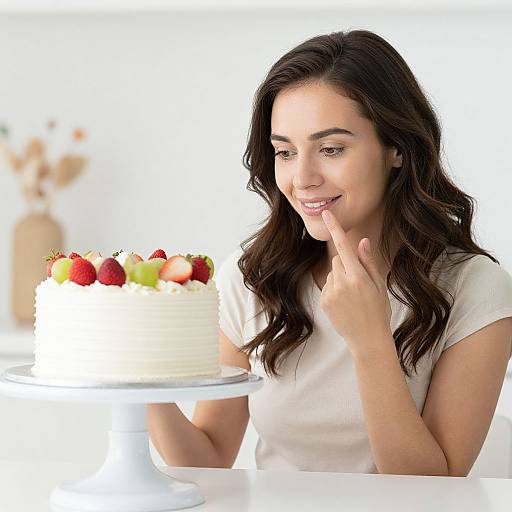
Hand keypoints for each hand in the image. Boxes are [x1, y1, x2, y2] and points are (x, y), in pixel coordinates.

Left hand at [319, 209, 392, 356]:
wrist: (367, 339)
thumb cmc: (378, 310)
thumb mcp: (379, 284)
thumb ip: (368, 261)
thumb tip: (361, 241)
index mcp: (358, 277)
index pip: (344, 246)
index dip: (335, 228)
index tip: (326, 214)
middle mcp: (342, 283)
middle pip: (338, 259)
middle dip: (347, 264)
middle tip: (359, 281)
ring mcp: (330, 293)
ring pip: (332, 272)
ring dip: (340, 277)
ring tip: (352, 295)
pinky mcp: (323, 301)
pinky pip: (327, 285)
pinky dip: (334, 289)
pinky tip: (345, 303)